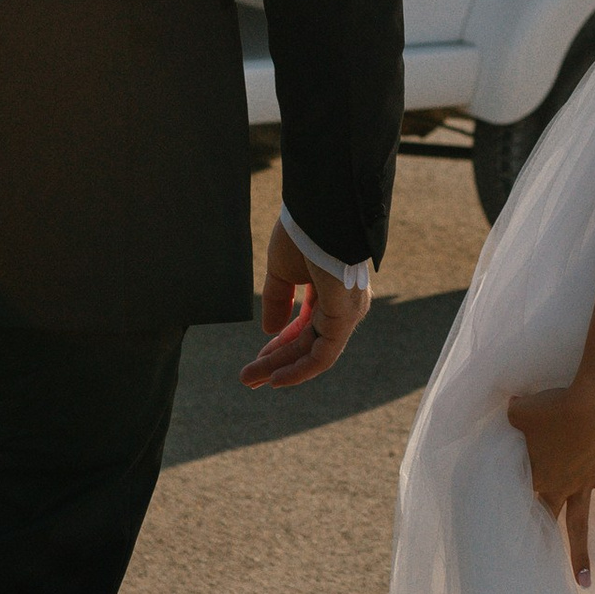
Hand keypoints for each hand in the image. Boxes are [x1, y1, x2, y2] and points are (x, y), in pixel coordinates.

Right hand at [240, 213, 370, 391]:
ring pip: (312, 352)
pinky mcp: (345, 318)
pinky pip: (323, 355)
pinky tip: (277, 378)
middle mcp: (343, 305)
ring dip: (280, 368)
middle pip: (307, 343)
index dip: (280, 343)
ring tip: (250, 380)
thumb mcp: (282, 270)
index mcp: (331, 291)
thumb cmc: (304, 234)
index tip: (257, 357)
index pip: (306, 326)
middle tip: (248, 378)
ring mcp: (346, 313)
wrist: (321, 213)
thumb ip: (278, 299)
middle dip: (276, 361)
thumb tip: (270, 330)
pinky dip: (300, 370)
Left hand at [506, 376, 594, 587]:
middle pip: (545, 520)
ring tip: (584, 580)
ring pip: (579, 524)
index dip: (509, 515)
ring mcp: (583, 483)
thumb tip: (508, 406)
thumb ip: (512, 413)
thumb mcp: (522, 409)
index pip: (518, 500)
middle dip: (540, 547)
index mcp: (535, 474)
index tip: (500, 540)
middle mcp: (558, 485)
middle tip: (534, 574)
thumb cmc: (555, 408)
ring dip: (580, 553)